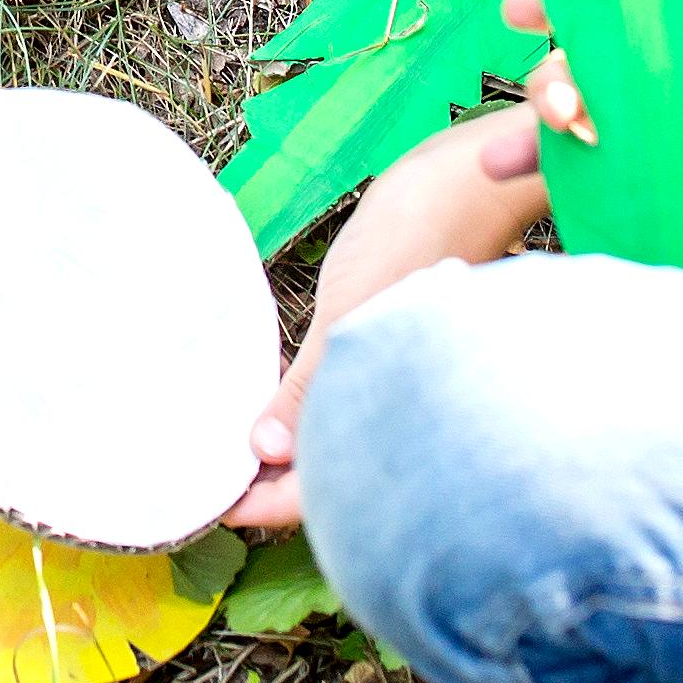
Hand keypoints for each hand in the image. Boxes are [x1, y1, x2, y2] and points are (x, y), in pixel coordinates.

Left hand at [226, 112, 549, 526]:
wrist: (472, 175)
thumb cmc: (417, 231)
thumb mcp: (352, 310)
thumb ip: (309, 386)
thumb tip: (262, 450)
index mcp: (400, 409)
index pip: (325, 490)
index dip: (265, 506)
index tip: (212, 508)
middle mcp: (406, 406)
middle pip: (335, 475)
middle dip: (275, 488)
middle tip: (210, 482)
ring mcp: (402, 379)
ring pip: (343, 438)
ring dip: (294, 448)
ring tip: (231, 449)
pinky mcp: (396, 349)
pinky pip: (350, 400)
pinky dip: (312, 410)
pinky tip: (273, 400)